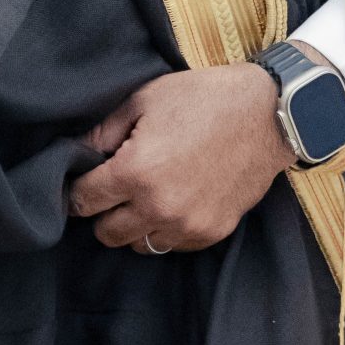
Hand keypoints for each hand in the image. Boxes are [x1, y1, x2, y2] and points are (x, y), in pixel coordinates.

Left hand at [67, 65, 291, 252]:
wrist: (269, 114)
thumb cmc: (204, 98)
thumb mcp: (145, 99)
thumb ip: (103, 131)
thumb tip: (77, 154)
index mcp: (135, 171)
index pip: (82, 201)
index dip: (76, 190)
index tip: (82, 183)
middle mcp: (158, 206)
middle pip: (106, 233)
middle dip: (103, 212)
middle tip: (114, 190)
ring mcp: (187, 224)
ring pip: (139, 245)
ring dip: (135, 225)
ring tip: (146, 197)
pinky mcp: (211, 232)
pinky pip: (173, 245)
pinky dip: (167, 229)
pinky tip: (175, 201)